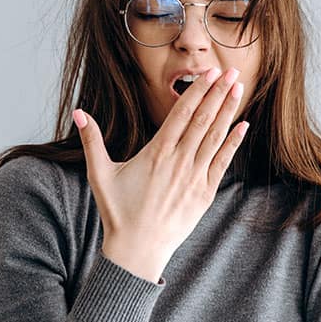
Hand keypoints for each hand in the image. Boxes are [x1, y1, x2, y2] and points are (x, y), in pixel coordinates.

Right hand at [72, 67, 247, 281]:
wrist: (137, 250)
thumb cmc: (117, 212)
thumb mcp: (99, 174)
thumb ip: (91, 140)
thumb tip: (77, 112)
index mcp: (156, 153)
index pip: (181, 113)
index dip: (197, 90)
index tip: (209, 72)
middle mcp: (179, 162)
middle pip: (203, 120)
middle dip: (218, 93)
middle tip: (230, 71)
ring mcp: (194, 177)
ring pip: (215, 137)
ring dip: (228, 111)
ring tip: (238, 89)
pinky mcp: (204, 194)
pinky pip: (222, 162)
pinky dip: (233, 143)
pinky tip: (243, 126)